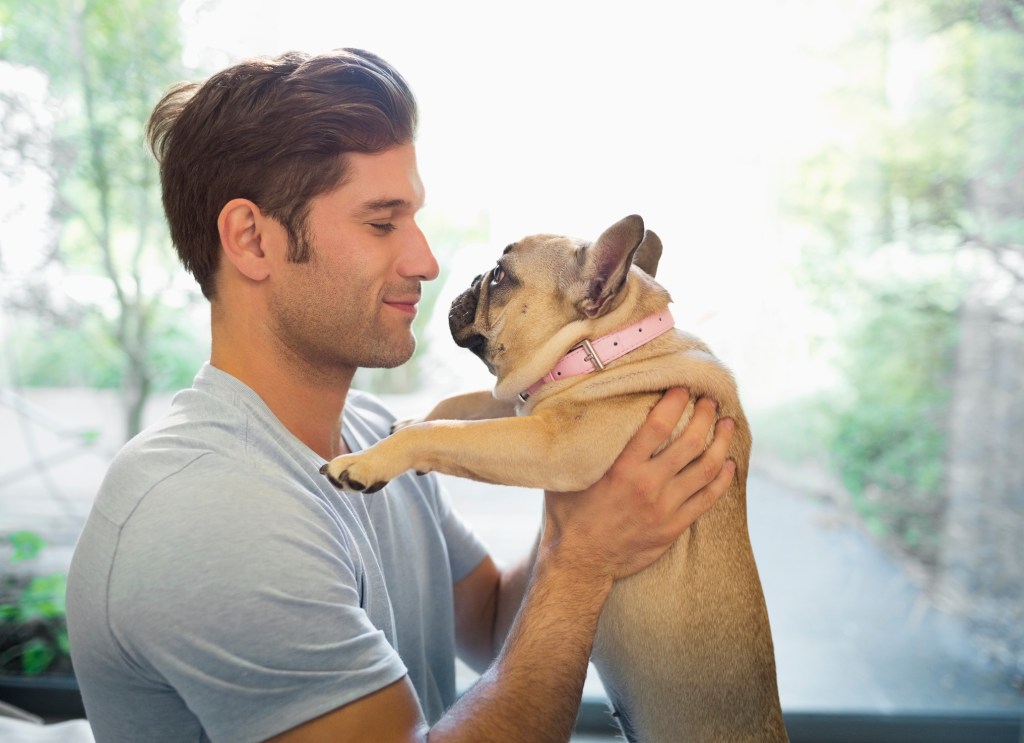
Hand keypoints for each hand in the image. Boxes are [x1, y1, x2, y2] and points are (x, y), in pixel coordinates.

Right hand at [542, 388, 735, 582]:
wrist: (581, 563)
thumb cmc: (569, 515)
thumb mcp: (569, 475)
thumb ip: (583, 447)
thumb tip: (584, 414)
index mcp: (622, 469)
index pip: (657, 425)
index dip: (674, 401)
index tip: (683, 388)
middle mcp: (648, 486)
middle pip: (689, 442)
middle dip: (704, 416)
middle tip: (709, 401)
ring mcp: (664, 508)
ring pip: (706, 468)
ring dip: (721, 442)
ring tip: (726, 424)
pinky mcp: (673, 527)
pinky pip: (708, 499)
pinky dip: (722, 479)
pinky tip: (728, 463)